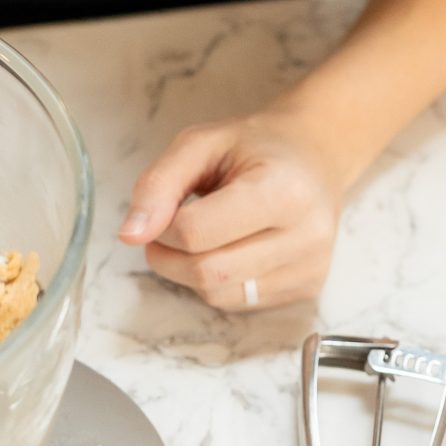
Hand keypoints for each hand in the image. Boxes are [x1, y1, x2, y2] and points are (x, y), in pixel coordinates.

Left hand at [117, 110, 349, 310]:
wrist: (316, 155)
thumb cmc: (255, 146)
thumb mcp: (201, 143)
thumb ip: (158, 184)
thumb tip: (129, 235)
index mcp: (283, 191)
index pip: (197, 233)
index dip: (163, 225)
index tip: (163, 208)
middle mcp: (306, 236)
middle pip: (207, 272)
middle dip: (169, 255)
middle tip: (166, 228)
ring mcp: (311, 267)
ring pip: (219, 295)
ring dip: (189, 272)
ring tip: (198, 235)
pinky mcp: (308, 288)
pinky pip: (238, 302)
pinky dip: (216, 281)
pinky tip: (227, 247)